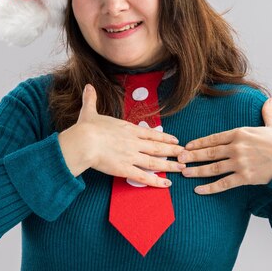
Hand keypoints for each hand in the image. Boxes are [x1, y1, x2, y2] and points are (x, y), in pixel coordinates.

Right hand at [58, 84, 186, 186]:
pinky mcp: (125, 169)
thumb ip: (91, 99)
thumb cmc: (86, 128)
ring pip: (155, 162)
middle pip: (157, 147)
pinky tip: (167, 184)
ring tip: (182, 168)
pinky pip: (144, 177)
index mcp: (127, 129)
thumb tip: (88, 86)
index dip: (164, 137)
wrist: (84, 141)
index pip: (150, 134)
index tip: (175, 140)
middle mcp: (133, 143)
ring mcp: (131, 156)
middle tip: (186, 153)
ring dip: (170, 165)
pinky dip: (156, 181)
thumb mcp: (90, 111)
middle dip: (173, 151)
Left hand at [178, 97, 271, 194]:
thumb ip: (267, 112)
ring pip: (213, 168)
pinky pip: (224, 184)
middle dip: (191, 156)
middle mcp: (237, 147)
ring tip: (184, 173)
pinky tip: (198, 190)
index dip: (198, 142)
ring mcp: (240, 163)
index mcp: (240, 133)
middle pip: (209, 152)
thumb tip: (270, 99)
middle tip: (178, 160)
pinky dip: (210, 188)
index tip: (187, 146)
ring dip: (196, 171)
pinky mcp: (245, 177)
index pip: (213, 137)